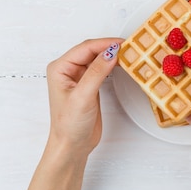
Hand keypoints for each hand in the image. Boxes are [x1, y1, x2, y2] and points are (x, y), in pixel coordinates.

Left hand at [46, 37, 123, 156]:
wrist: (72, 146)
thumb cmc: (70, 125)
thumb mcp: (83, 96)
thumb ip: (97, 72)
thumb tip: (111, 53)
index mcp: (60, 68)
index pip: (86, 48)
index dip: (105, 44)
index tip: (124, 43)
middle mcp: (68, 70)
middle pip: (92, 50)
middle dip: (110, 47)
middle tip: (130, 47)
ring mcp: (79, 77)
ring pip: (98, 58)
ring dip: (112, 55)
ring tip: (129, 53)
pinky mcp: (89, 84)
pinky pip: (102, 68)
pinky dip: (113, 65)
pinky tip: (122, 64)